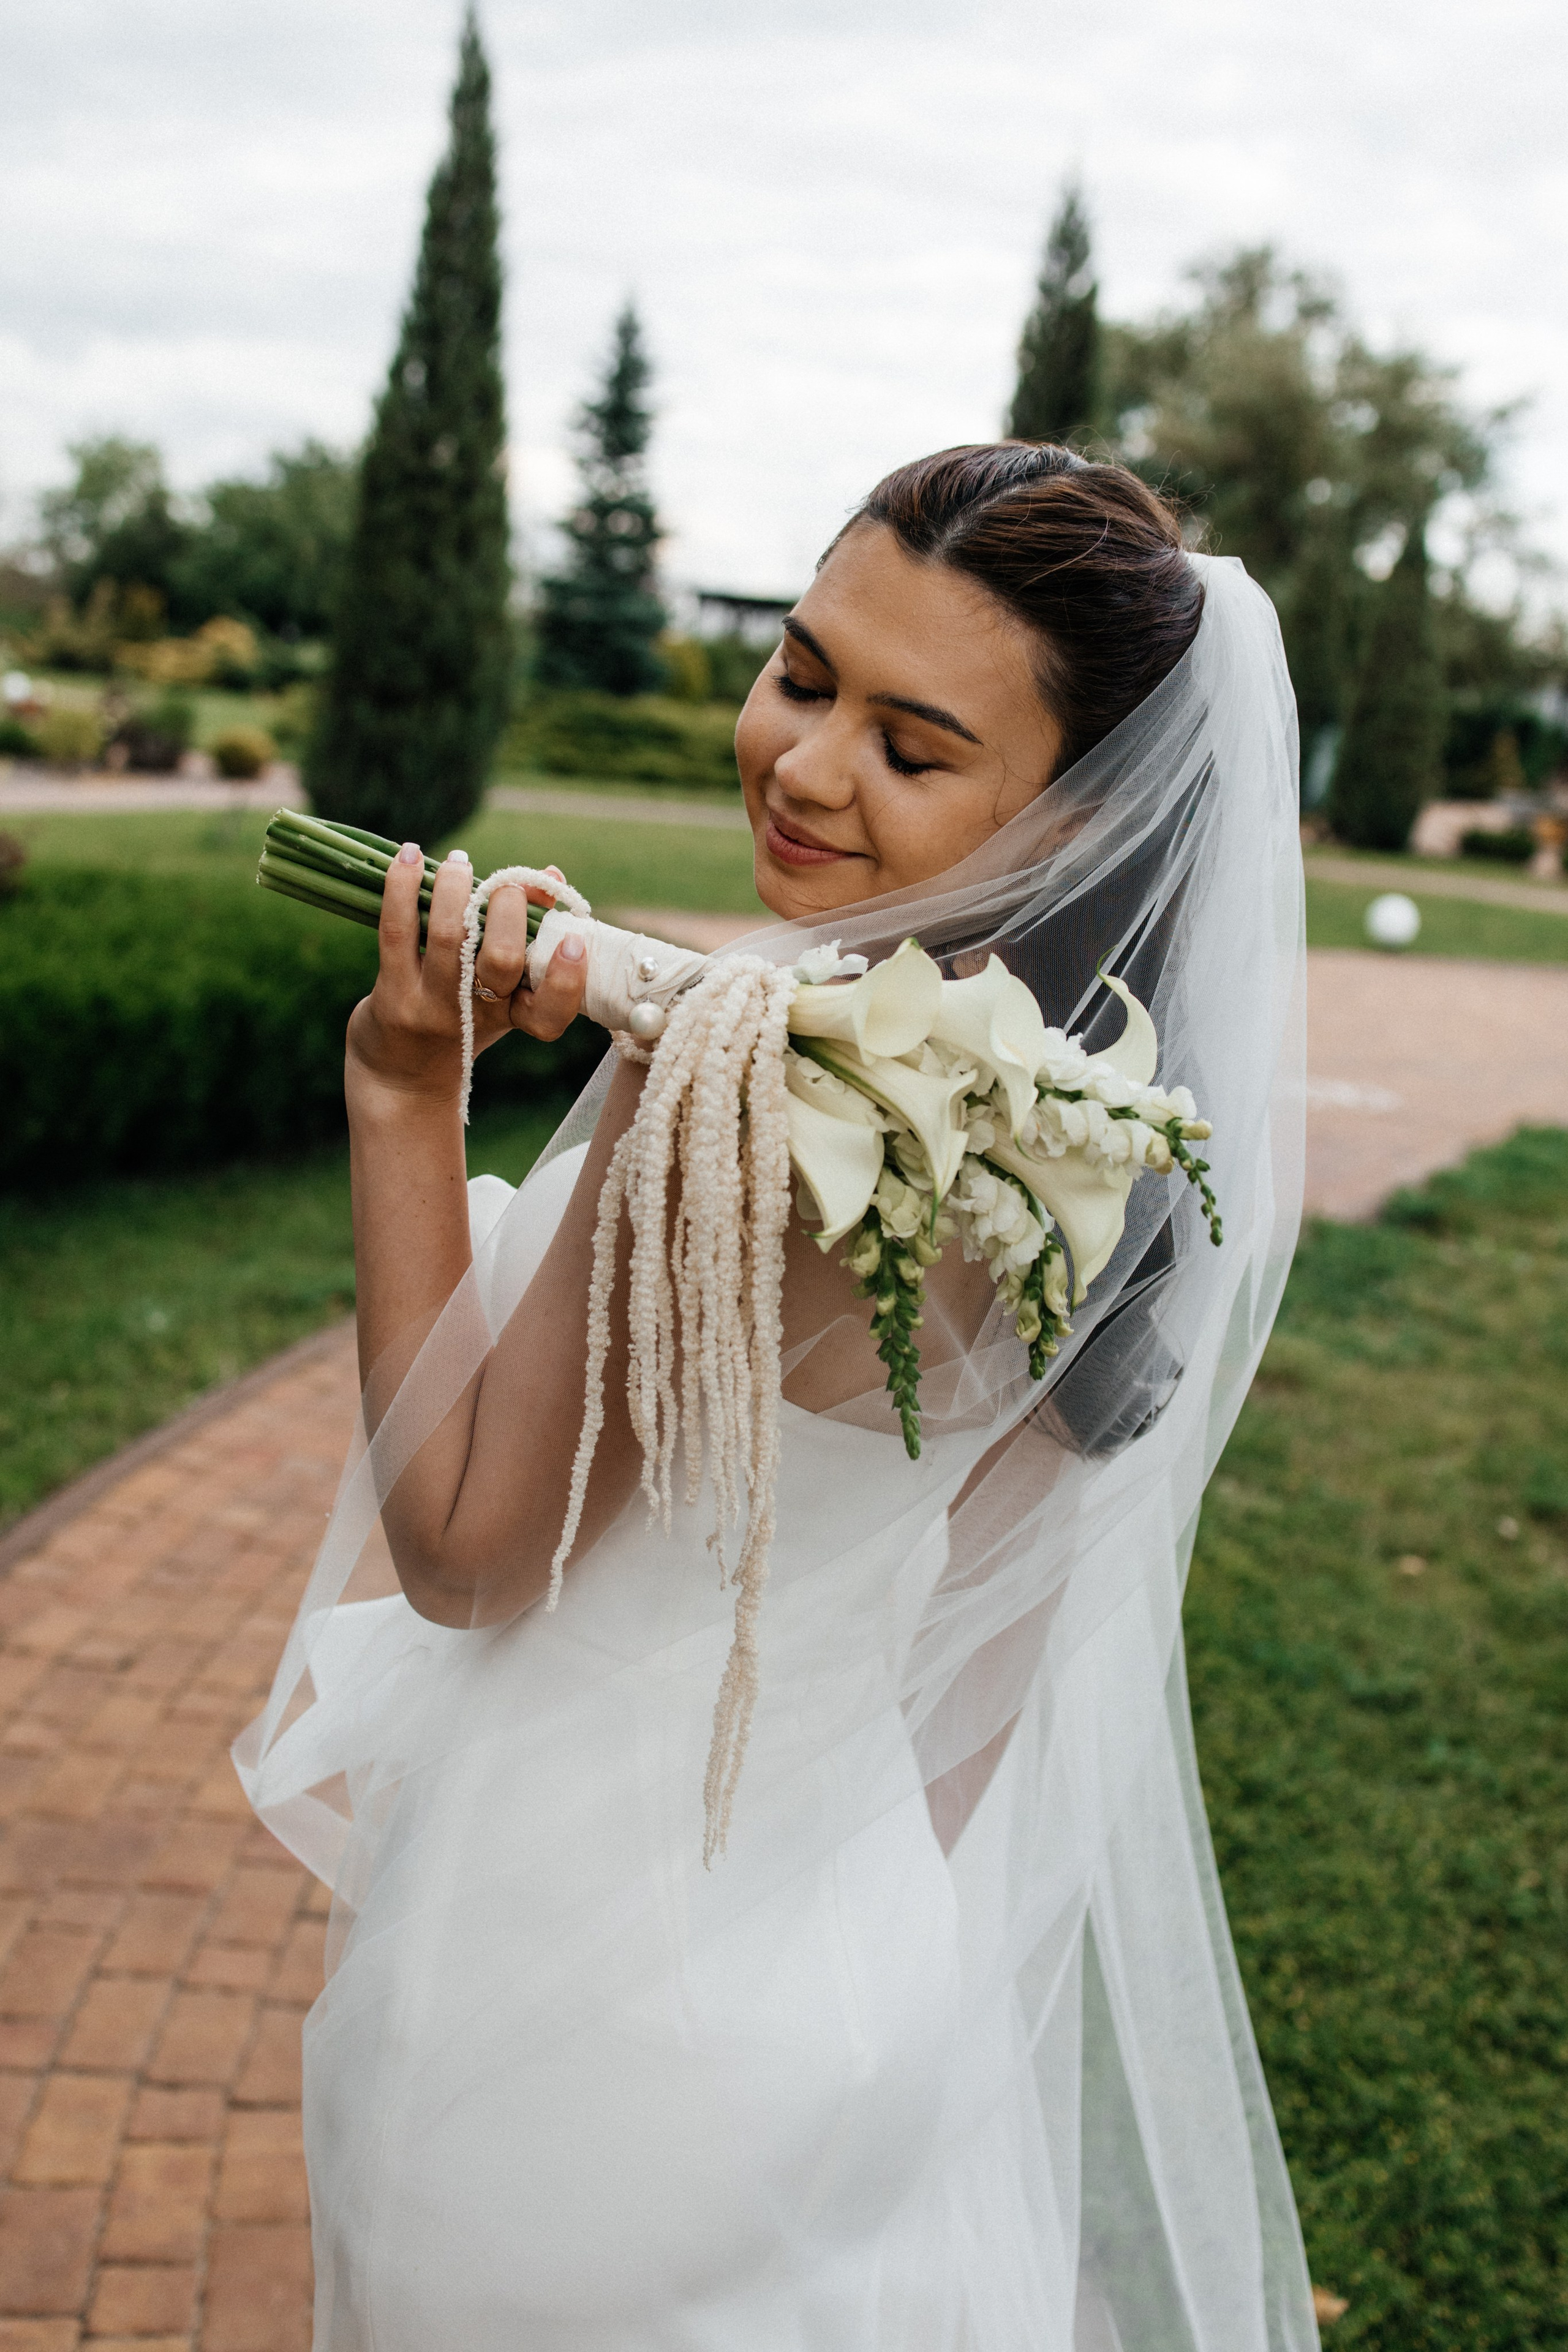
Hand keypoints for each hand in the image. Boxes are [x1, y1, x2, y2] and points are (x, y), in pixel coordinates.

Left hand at [346, 846, 588, 1110]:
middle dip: (508, 911)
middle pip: (501, 962)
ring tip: (461, 863)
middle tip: (506, 886)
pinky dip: (403, 885)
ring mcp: (431, 1006)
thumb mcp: (502, 996)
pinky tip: (410, 854)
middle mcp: (475, 1014)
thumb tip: (549, 877)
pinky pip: (397, 930)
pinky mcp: (391, 994)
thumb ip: (529, 941)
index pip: (549, 1015)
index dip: (565, 981)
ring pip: (451, 937)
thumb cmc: (462, 1024)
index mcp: (513, 1018)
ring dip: (459, 888)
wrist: (399, 1079)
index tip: (573, 942)